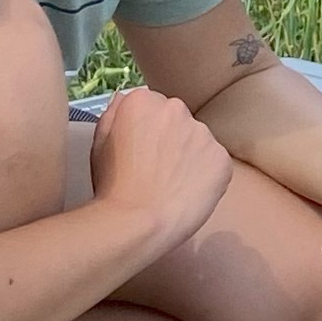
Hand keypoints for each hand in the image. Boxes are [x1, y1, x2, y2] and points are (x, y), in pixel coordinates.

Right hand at [90, 85, 233, 261]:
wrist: (138, 222)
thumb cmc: (113, 187)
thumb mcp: (99, 142)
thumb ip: (114, 113)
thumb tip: (125, 99)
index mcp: (143, 100)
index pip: (152, 106)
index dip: (146, 131)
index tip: (141, 152)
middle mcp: (176, 109)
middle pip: (177, 120)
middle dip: (170, 139)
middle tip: (157, 170)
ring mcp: (203, 133)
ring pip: (198, 141)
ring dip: (189, 157)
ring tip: (172, 185)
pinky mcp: (221, 158)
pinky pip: (216, 163)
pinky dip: (206, 176)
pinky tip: (188, 193)